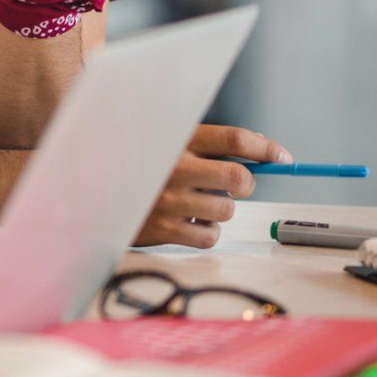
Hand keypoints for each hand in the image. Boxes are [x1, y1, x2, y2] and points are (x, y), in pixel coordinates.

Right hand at [133, 125, 290, 248]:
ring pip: (227, 210)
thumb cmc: (140, 164)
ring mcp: (169, 201)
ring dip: (221, 209)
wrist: (93, 190)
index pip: (233, 140)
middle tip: (235, 186)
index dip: (265, 149)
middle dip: (246, 183)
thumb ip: (207, 142)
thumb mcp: (166, 141)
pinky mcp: (164, 230)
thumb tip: (259, 146)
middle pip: (239, 178)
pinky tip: (189, 222)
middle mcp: (175, 168)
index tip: (282, 157)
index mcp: (177, 140)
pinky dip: (206, 231)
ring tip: (198, 203)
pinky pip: (209, 236)